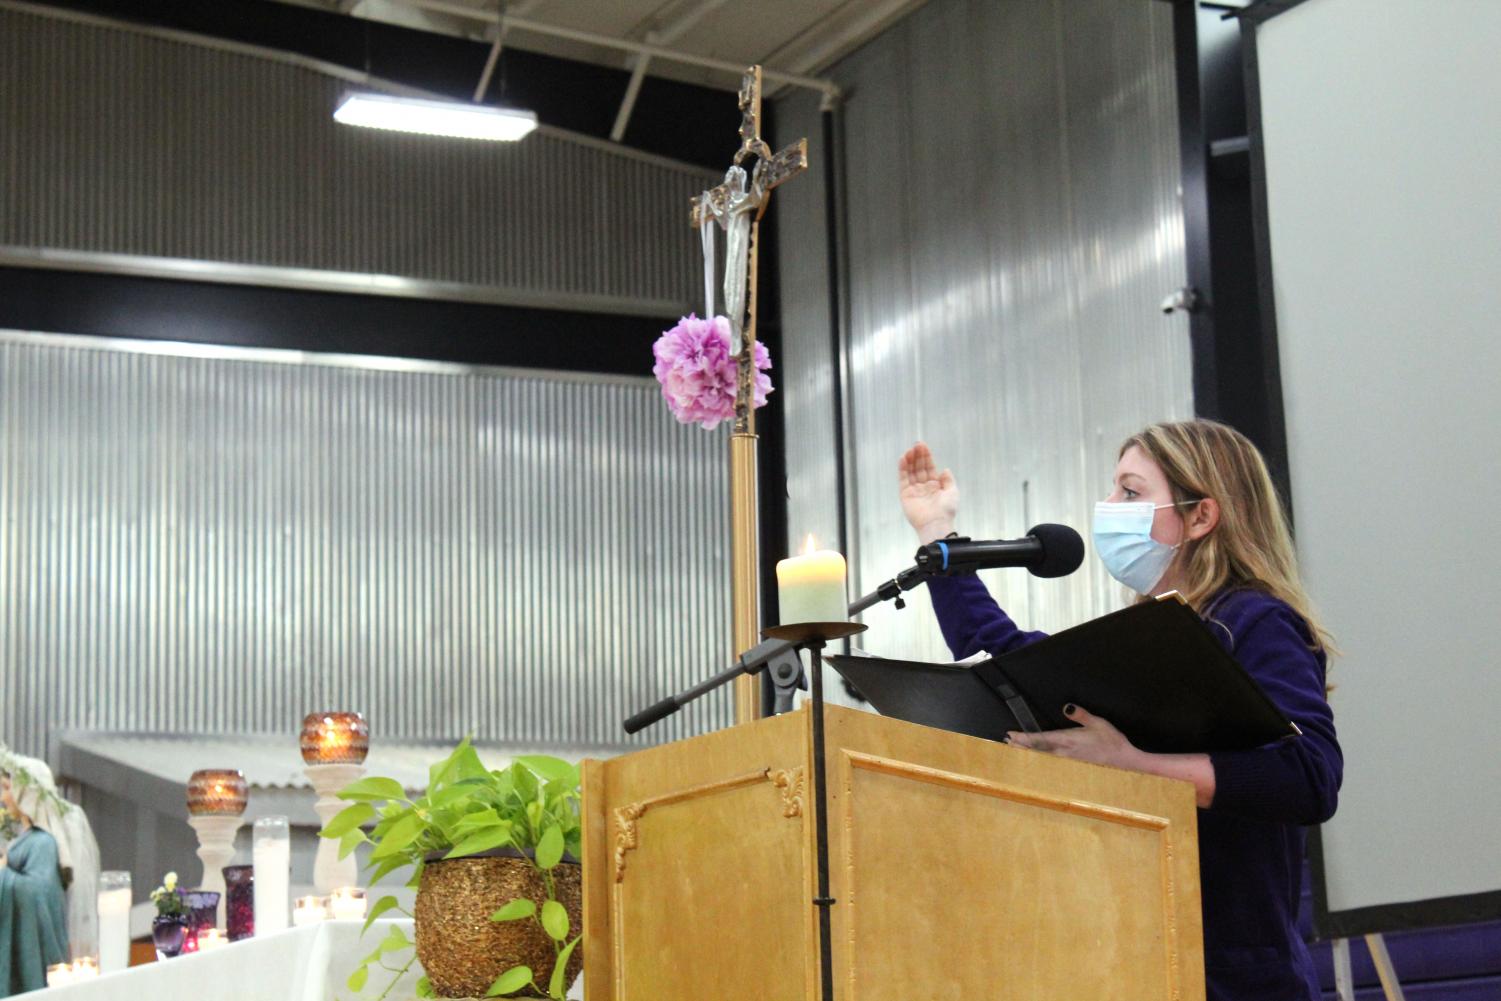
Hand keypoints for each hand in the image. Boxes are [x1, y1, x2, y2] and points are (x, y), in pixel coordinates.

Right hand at [897, 441, 958, 543]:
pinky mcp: (905, 495)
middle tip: (916, 445)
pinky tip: (903, 459)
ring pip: (910, 472)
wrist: (936, 523)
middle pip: (919, 468)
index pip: (928, 467)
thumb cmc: (946, 510)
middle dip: (917, 456)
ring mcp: (914, 490)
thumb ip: (948, 480)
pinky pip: (903, 479)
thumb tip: (944, 469)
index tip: (923, 446)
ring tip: (909, 450)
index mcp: (935, 486)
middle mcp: (923, 487)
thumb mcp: (952, 492)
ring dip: (909, 460)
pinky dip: (902, 469)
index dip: (926, 456)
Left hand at [1006, 704, 1144, 771]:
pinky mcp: (1073, 766)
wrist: (1125, 761)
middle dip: (1021, 746)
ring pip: (1043, 757)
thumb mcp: (1098, 723)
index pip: (1041, 738)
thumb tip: (1067, 707)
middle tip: (1007, 742)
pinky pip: (1051, 763)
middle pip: (1038, 749)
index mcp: (1069, 740)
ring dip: (1028, 752)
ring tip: (1015, 749)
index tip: (1012, 734)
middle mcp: (1065, 752)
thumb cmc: (1112, 741)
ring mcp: (1068, 761)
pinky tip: (1035, 760)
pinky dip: (1039, 759)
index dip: (1025, 737)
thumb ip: (1081, 715)